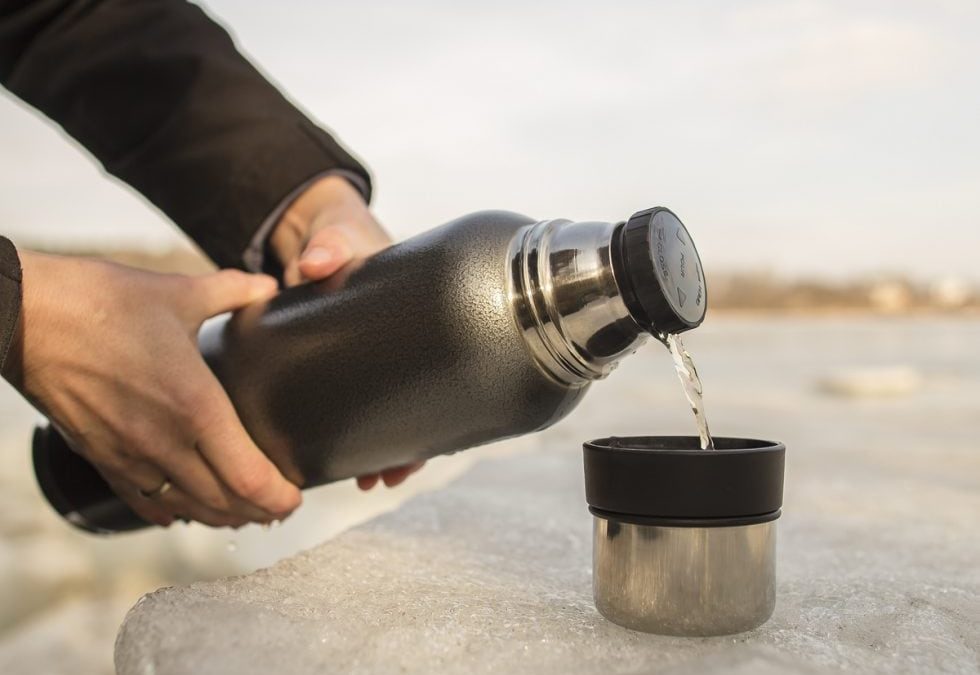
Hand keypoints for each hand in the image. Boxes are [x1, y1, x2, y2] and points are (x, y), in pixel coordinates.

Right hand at [2, 251, 301, 527]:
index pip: (249, 477)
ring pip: (187, 509)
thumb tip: (269, 287)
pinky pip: (142, 501)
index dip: (279, 497)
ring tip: (244, 514)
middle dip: (260, 512)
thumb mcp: (180, 292)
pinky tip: (181, 513)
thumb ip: (233, 292)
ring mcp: (129, 456)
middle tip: (280, 508)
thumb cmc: (101, 300)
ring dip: (221, 517)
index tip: (297, 496)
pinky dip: (170, 512)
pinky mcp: (99, 457)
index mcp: (196, 406)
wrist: (24, 316)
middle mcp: (165, 442)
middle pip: (225, 503)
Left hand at [268, 174, 424, 489]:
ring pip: (389, 411)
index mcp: (411, 318)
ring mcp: (368, 355)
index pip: (440, 372)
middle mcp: (396, 345)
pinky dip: (354, 430)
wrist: (318, 226)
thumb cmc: (342, 232)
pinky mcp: (338, 357)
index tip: (423, 450)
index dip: (439, 418)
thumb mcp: (338, 237)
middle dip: (407, 448)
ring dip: (382, 448)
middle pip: (418, 405)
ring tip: (368, 479)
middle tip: (389, 476)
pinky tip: (342, 457)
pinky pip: (354, 400)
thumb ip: (328, 246)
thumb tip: (315, 264)